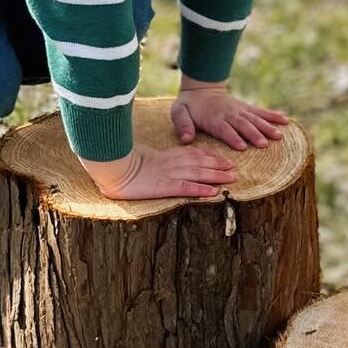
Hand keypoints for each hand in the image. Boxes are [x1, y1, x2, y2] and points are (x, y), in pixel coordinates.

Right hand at [81, 145, 235, 201]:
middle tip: (234, 170)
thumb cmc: (123, 160)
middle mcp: (172, 163)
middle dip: (219, 166)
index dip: (211, 157)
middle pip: (201, 163)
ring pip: (199, 174)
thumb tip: (161, 160)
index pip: (194, 154)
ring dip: (217, 177)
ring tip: (231, 179)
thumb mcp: (143, 156)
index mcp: (168, 155)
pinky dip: (202, 190)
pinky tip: (213, 193)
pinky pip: (187, 188)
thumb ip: (157, 157)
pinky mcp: (165, 186)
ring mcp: (170, 175)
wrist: (112, 164)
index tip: (223, 160)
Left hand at [171, 79, 289, 150]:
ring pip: (254, 119)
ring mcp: (239, 110)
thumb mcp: (178, 112)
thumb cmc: (188, 105)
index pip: (224, 129)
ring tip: (279, 135)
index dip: (233, 137)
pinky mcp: (246, 108)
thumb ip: (182, 125)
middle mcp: (229, 114)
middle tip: (264, 144)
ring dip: (267, 127)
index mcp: (213, 118)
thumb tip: (186, 139)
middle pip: (243, 125)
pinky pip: (261, 112)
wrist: (201, 88)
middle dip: (254, 135)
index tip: (242, 146)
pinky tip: (286, 120)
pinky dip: (273, 116)